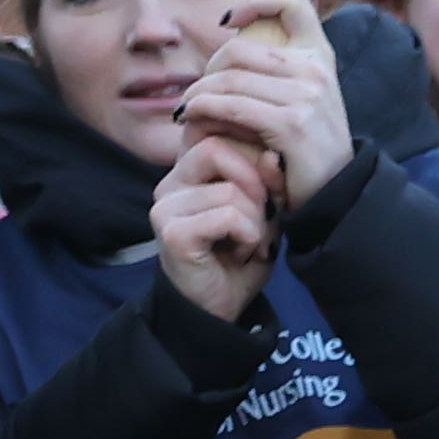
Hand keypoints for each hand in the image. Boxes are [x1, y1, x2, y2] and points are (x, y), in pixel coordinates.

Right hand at [151, 134, 279, 323]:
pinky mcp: (172, 231)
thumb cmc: (241, 254)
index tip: (270, 187)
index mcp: (188, 170)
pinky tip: (244, 251)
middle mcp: (170, 182)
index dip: (254, 151)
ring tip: (253, 240)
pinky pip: (228, 215)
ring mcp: (166, 206)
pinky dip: (249, 234)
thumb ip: (266, 178)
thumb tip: (273, 154)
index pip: (218, 130)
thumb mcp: (262, 208)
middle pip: (220, 147)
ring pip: (232, 187)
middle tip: (265, 215)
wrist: (221, 307)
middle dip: (258, 181)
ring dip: (257, 218)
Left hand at [173, 0, 354, 214]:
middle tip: (193, 95)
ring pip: (226, 79)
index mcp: (319, 54)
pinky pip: (229, 106)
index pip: (291, 1)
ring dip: (195, 96)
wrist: (335, 195)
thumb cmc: (304, 148)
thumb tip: (229, 35)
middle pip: (237, 50)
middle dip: (205, 72)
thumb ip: (275, 69)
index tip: (226, 20)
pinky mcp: (292, 124)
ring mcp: (307, 95)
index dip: (253, 1)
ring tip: (186, 111)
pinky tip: (190, 120)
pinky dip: (201, 111)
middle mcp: (316, 68)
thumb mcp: (301, 98)